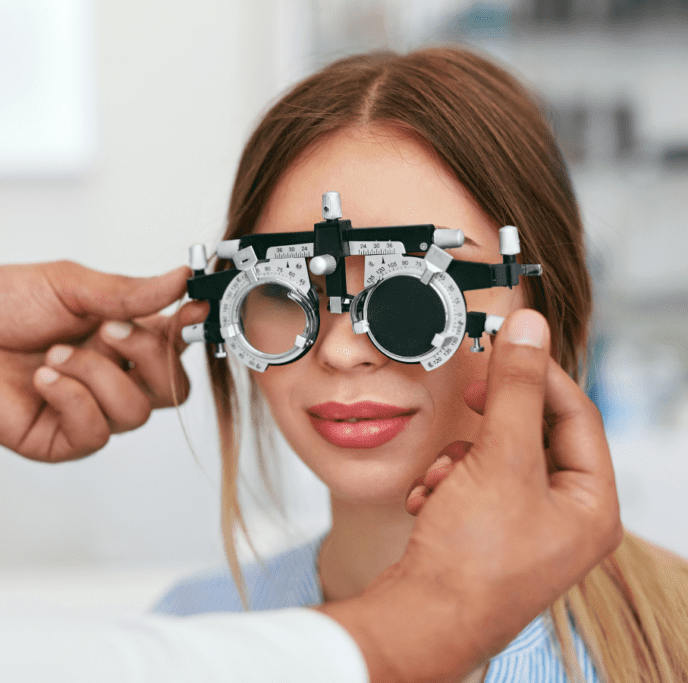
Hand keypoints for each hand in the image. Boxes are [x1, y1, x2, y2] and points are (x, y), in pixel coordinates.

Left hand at [0, 262, 206, 461]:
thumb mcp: (69, 285)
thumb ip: (126, 292)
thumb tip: (180, 279)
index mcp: (119, 339)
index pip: (176, 347)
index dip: (191, 332)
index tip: (193, 309)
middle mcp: (109, 378)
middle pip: (170, 389)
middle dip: (147, 356)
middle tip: (109, 330)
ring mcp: (85, 412)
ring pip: (135, 413)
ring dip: (98, 376)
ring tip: (54, 354)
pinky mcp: (57, 440)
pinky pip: (94, 433)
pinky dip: (73, 400)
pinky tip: (43, 380)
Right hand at [317, 309, 620, 682]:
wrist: (421, 618)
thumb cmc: (473, 560)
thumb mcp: (501, 457)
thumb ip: (517, 389)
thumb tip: (529, 330)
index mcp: (591, 505)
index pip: (578, 416)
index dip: (540, 377)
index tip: (506, 353)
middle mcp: (564, 521)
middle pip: (533, 438)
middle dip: (489, 425)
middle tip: (470, 400)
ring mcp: (523, 532)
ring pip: (494, 461)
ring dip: (458, 459)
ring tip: (441, 477)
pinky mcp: (484, 539)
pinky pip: (470, 488)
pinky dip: (445, 485)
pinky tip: (427, 500)